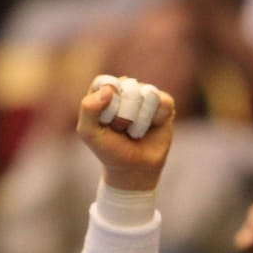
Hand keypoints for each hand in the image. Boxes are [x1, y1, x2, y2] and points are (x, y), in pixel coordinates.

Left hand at [76, 74, 174, 191]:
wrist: (134, 170)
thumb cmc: (109, 149)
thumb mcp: (89, 133)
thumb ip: (88, 109)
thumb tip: (110, 89)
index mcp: (105, 89)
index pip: (107, 83)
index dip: (108, 105)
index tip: (107, 123)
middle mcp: (126, 87)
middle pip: (129, 88)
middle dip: (125, 116)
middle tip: (122, 129)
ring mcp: (146, 93)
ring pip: (148, 95)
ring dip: (140, 121)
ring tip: (135, 130)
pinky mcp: (164, 103)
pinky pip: (163, 103)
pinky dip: (155, 120)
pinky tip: (151, 128)